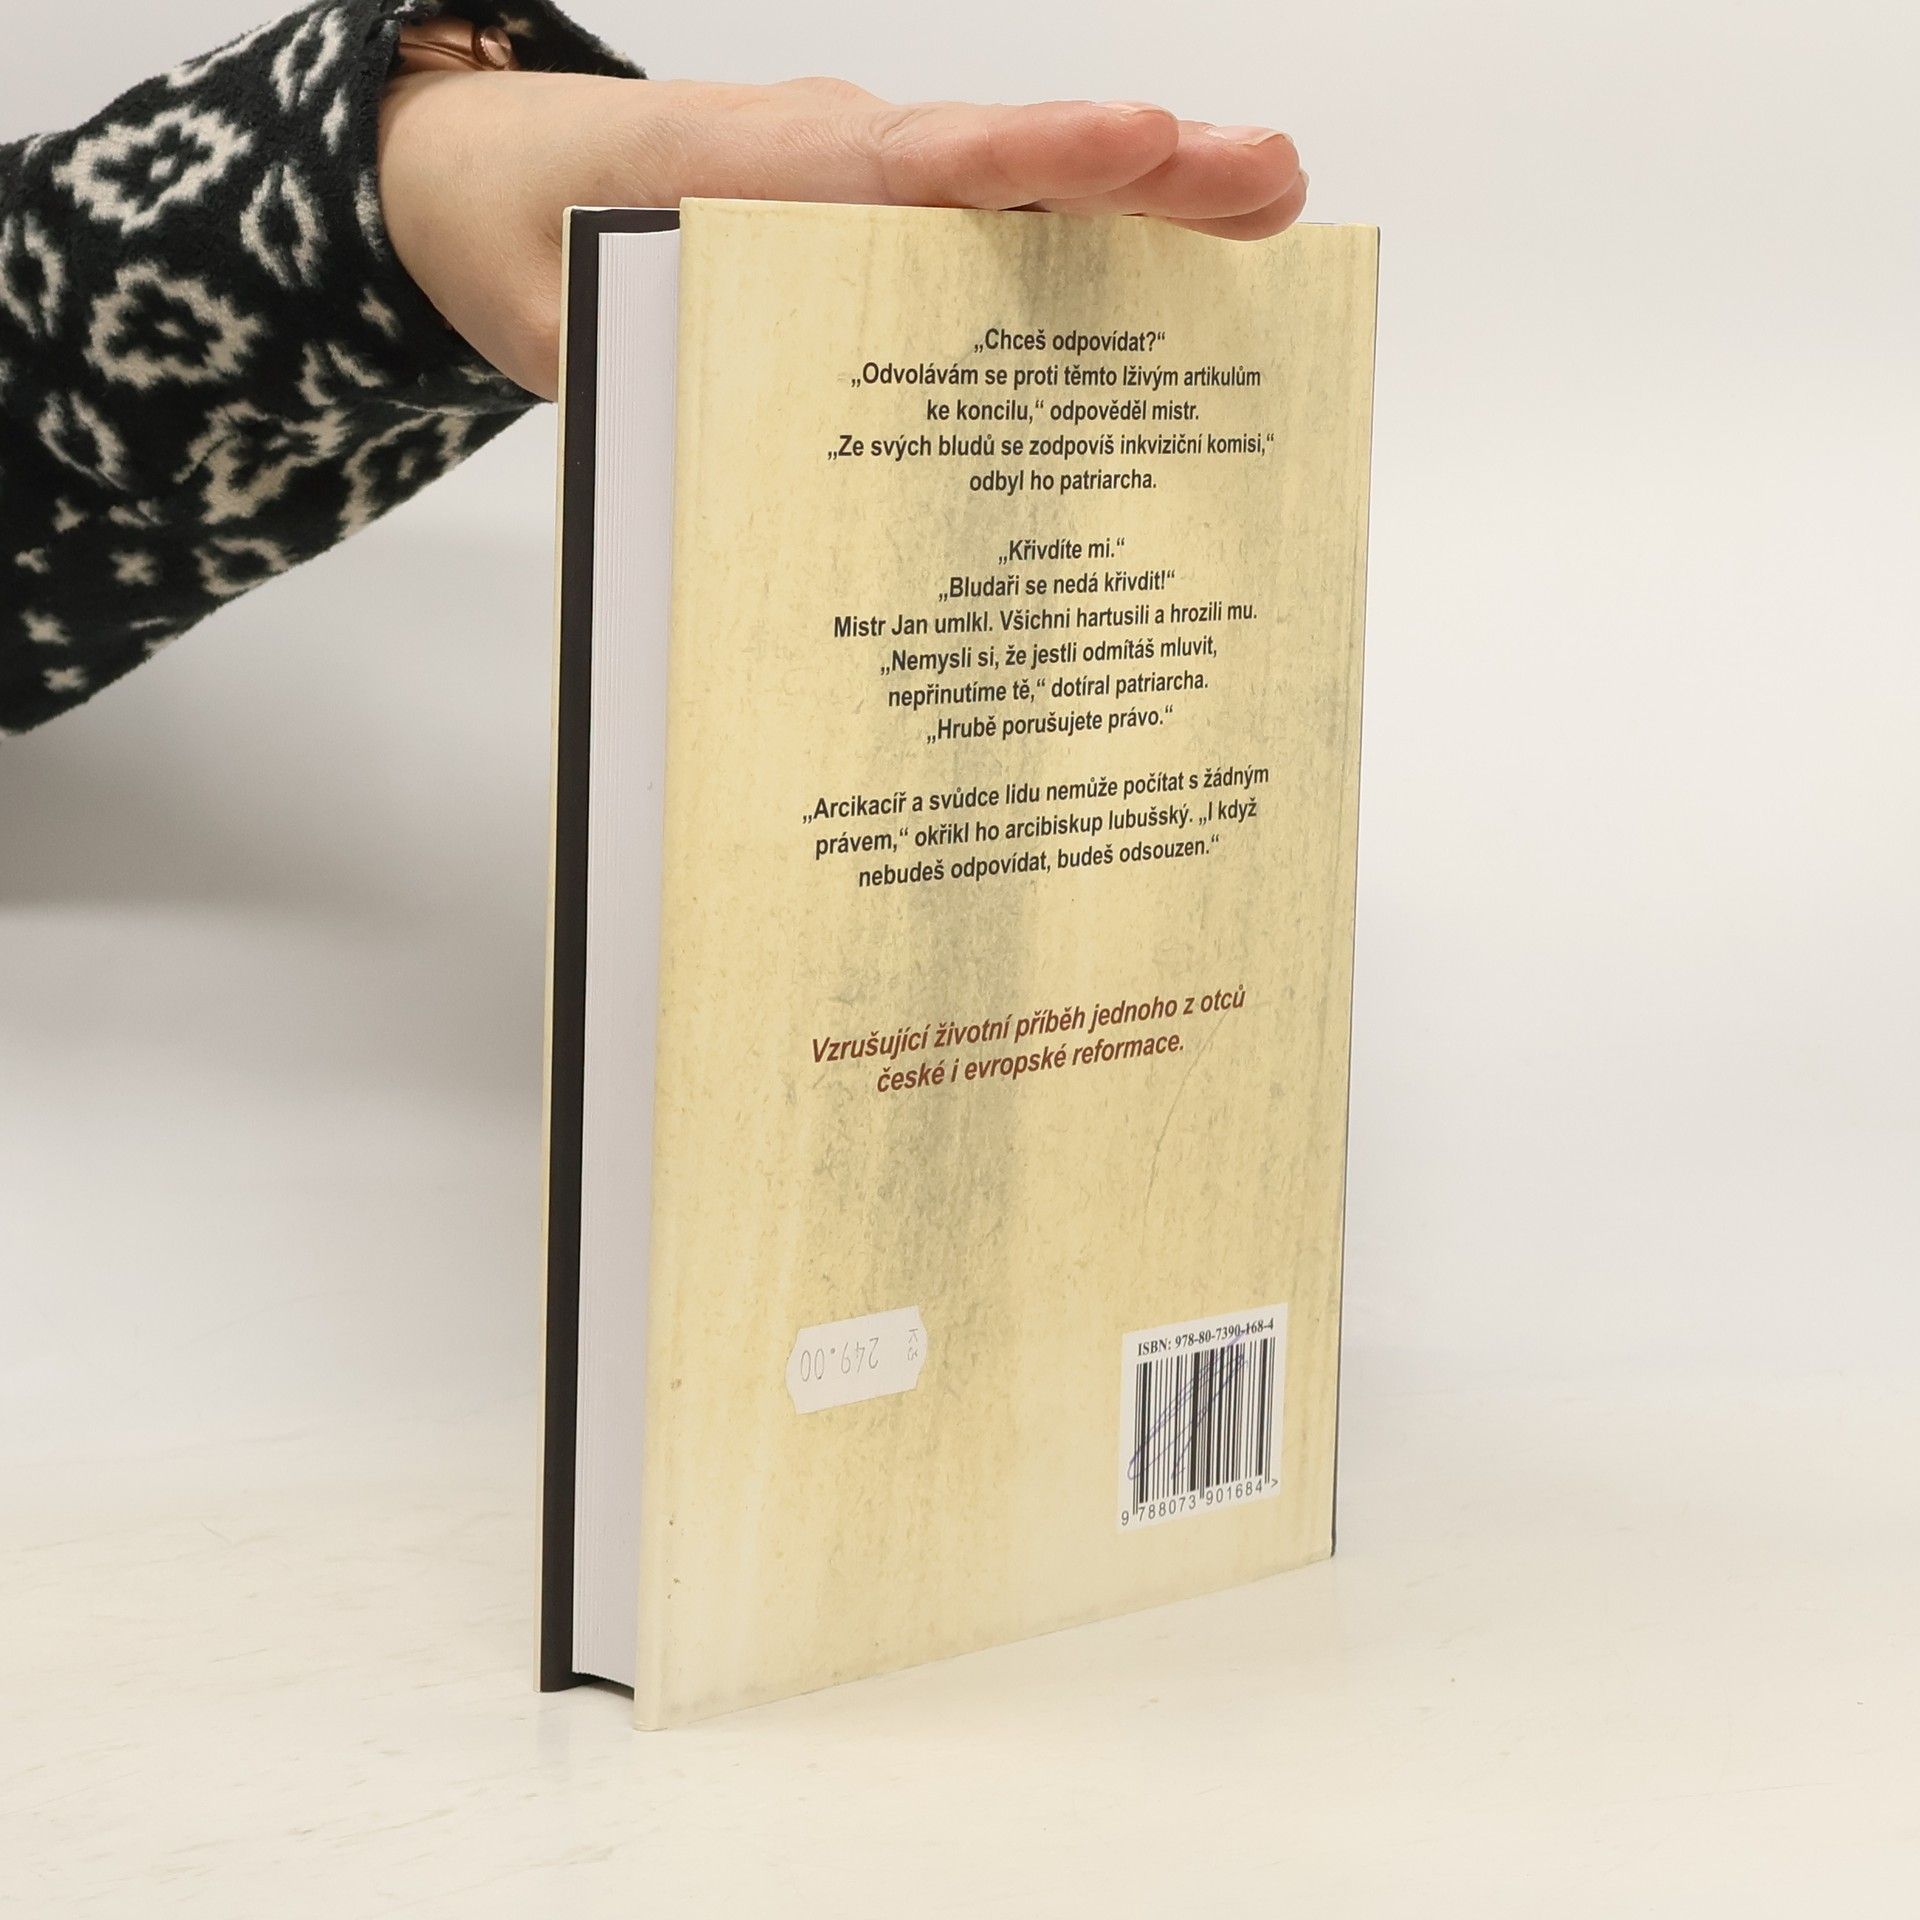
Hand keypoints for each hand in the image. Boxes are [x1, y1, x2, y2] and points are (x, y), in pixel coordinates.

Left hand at [377, 74, 1306, 400]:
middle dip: (1140, 175)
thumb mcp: (554, 322)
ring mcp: (864, 198)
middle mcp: (833, 170)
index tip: (1134, 146)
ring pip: (1012, 201)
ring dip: (1135, 214)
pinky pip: (980, 241)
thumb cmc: (522, 239)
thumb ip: (646, 381)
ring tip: (1263, 222)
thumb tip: (747, 476)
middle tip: (1270, 182)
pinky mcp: (869, 238)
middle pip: (1002, 165)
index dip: (1026, 157)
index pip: (906, 160)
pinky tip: (1158, 304)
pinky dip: (1075, 257)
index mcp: (755, 174)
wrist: (479, 182)